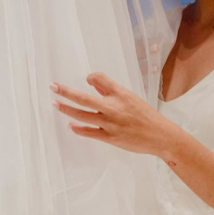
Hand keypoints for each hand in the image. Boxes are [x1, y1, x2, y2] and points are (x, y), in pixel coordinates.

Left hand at [50, 72, 175, 156]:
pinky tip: (70, 124)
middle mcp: (114, 107)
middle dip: (65, 91)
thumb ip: (111, 92)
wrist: (161, 136)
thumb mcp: (131, 98)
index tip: (87, 80)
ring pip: (82, 115)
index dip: (91, 77)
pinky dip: (77, 128)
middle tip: (52, 86)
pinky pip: (88, 132)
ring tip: (55, 104)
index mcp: (121, 94)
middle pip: (83, 98)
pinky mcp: (109, 137)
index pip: (99, 78)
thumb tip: (93, 83)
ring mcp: (110, 123)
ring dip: (66, 109)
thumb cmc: (146, 116)